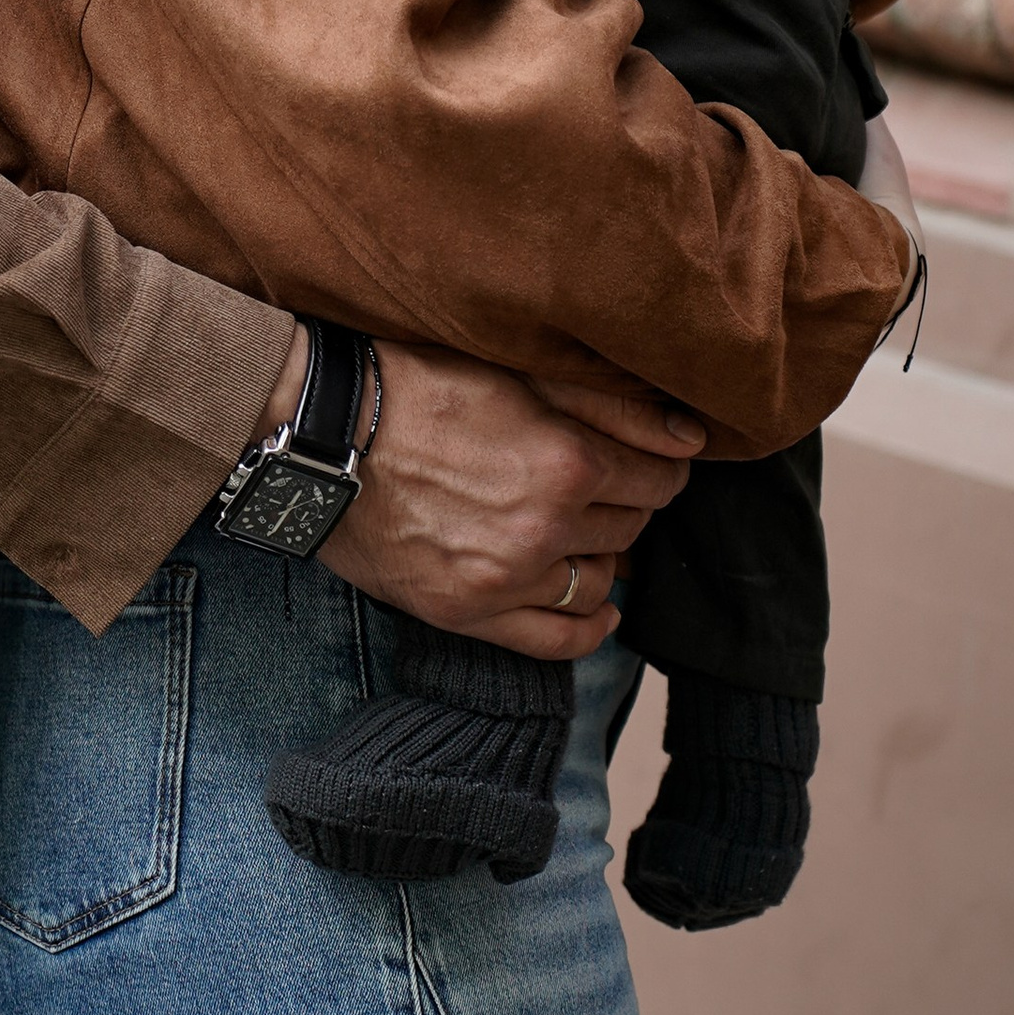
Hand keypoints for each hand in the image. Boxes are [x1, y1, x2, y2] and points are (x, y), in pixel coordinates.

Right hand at [314, 340, 701, 655]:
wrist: (320, 433)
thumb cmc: (414, 386)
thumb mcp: (518, 373)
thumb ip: (613, 406)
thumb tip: (693, 436)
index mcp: (567, 462)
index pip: (658, 479)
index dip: (657, 464)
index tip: (642, 456)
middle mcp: (546, 529)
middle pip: (629, 528)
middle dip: (623, 503)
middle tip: (596, 482)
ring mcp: (506, 579)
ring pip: (598, 582)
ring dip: (601, 556)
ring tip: (578, 531)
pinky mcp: (467, 612)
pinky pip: (556, 641)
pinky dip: (589, 629)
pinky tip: (597, 609)